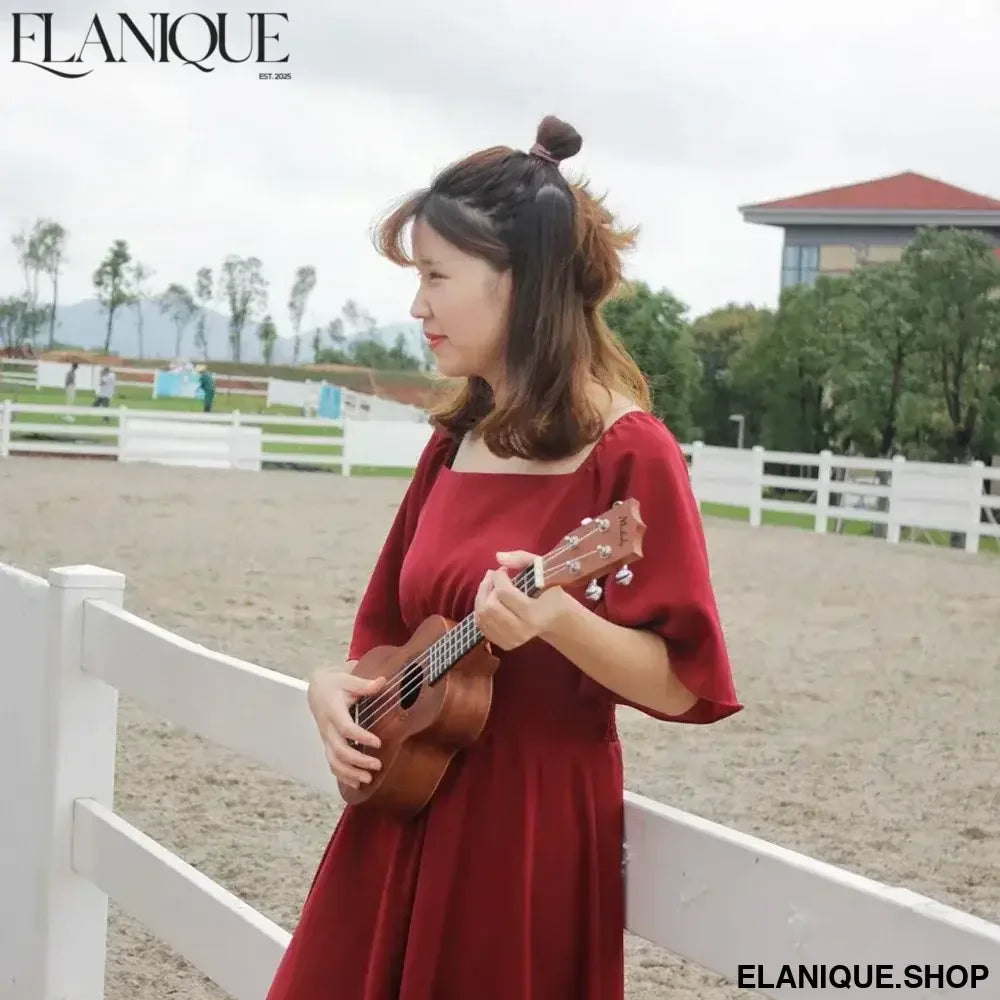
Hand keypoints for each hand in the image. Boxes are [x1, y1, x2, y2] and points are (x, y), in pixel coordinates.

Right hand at [307, 666, 385, 788]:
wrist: (317, 689)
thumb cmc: (334, 684)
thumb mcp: (348, 679)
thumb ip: (365, 684)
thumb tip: (382, 681)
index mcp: (333, 711)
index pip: (345, 727)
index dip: (360, 737)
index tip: (378, 743)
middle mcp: (327, 728)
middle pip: (339, 750)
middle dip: (358, 760)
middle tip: (377, 765)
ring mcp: (326, 738)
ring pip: (334, 761)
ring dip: (350, 773)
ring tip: (368, 779)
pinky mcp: (328, 744)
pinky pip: (332, 764)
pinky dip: (343, 776)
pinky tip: (357, 783)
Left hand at [473, 550, 572, 650]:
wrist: (556, 619)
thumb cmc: (549, 591)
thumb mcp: (542, 569)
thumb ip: (521, 559)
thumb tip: (498, 557)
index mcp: (533, 613)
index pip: (504, 593)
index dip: (498, 577)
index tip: (503, 570)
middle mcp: (522, 630)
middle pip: (490, 606)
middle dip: (487, 587)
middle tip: (493, 577)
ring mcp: (512, 640)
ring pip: (482, 616)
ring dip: (482, 596)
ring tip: (490, 585)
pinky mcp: (505, 644)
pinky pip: (481, 625)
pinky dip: (481, 610)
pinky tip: (489, 600)